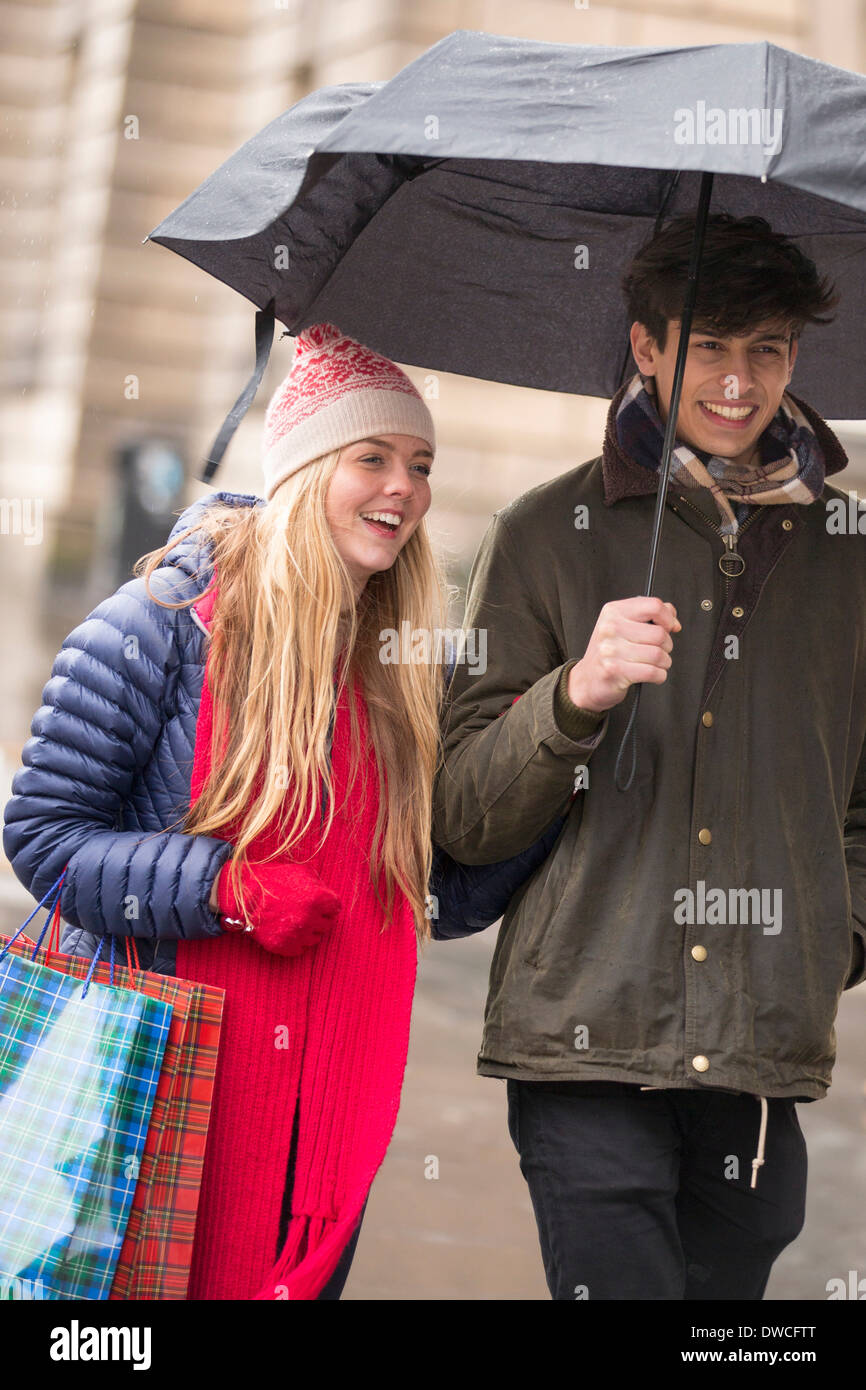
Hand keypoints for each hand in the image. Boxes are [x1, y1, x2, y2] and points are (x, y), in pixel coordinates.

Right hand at [214, 860, 340, 957]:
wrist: (244, 895)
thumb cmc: (273, 880)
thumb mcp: (300, 873)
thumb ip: (319, 885)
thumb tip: (329, 897)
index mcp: (318, 898)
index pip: (336, 907)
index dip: (328, 904)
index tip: (318, 902)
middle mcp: (310, 918)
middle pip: (327, 924)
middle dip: (319, 917)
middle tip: (305, 911)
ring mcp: (297, 934)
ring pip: (315, 938)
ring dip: (309, 930)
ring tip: (295, 920)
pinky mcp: (284, 946)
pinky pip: (300, 949)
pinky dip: (296, 941)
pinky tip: (287, 930)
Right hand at [567, 597, 681, 713]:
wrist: (588, 679)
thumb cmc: (610, 652)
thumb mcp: (625, 624)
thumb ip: (650, 615)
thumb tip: (674, 621)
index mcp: (614, 611)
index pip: (654, 606)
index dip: (668, 618)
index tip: (669, 627)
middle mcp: (610, 628)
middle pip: (660, 633)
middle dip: (666, 645)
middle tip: (657, 650)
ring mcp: (611, 650)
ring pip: (658, 655)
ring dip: (664, 662)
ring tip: (654, 664)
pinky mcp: (615, 670)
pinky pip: (653, 673)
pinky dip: (659, 676)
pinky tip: (652, 674)